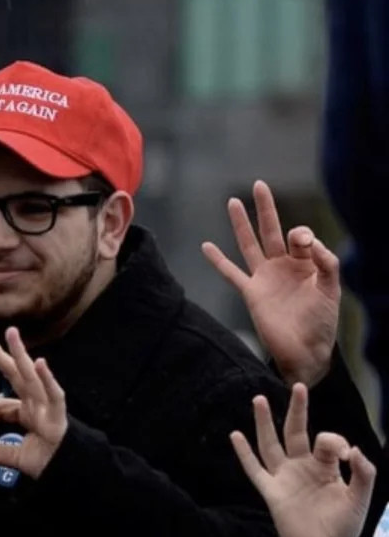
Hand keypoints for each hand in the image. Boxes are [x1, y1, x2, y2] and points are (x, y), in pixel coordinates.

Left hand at [0, 327, 66, 479]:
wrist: (66, 473)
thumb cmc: (43, 461)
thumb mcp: (10, 457)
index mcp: (25, 410)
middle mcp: (35, 402)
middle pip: (15, 373)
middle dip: (0, 353)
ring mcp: (47, 406)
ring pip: (31, 376)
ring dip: (20, 353)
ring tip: (11, 333)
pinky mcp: (58, 415)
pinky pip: (53, 395)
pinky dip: (47, 379)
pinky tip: (40, 364)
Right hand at [202, 180, 339, 386]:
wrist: (304, 351)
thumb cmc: (322, 322)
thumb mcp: (331, 289)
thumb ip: (326, 263)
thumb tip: (309, 241)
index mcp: (305, 263)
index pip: (300, 237)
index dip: (302, 235)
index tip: (306, 246)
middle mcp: (283, 266)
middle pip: (271, 230)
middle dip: (266, 208)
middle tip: (259, 185)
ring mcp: (265, 278)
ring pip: (249, 245)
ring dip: (241, 224)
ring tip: (233, 202)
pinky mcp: (251, 293)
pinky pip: (231, 273)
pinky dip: (218, 260)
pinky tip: (206, 246)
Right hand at [230, 383, 375, 536]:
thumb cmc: (343, 527)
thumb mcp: (360, 500)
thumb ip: (363, 474)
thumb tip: (354, 449)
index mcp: (325, 466)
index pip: (326, 441)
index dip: (335, 441)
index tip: (345, 454)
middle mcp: (302, 466)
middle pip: (295, 431)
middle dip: (297, 410)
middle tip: (298, 386)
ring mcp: (284, 477)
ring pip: (270, 444)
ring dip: (264, 422)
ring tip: (258, 399)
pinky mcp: (271, 491)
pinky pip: (254, 469)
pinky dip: (244, 454)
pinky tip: (235, 435)